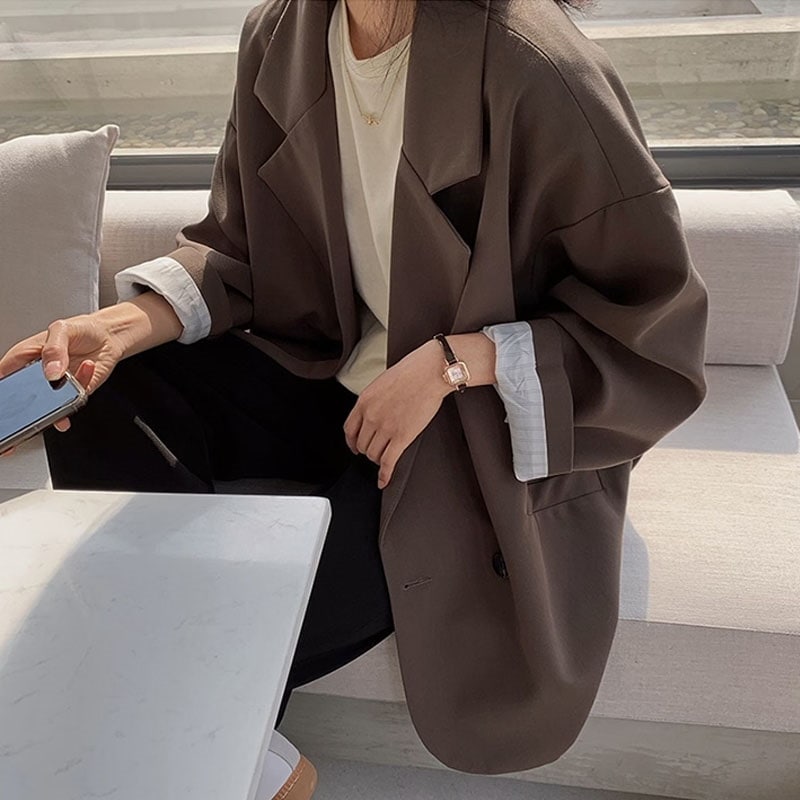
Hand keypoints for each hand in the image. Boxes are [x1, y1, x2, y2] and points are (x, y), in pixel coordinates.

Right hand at [0, 313, 123, 454]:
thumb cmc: (82, 329)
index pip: (5, 374)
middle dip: (27, 404)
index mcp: (25, 356)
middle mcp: (39, 374)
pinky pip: (73, 402)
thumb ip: (54, 349)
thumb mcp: (63, 330)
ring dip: (55, 406)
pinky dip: (79, 392)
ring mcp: (56, 386)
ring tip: (66, 389)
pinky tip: (87, 368)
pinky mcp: (75, 394)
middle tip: (37, 401)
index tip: (7, 395)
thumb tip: (51, 372)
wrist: (111, 336)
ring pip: (47, 407)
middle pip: (23, 396)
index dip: (4, 387)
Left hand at [343, 339, 452, 488]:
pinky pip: (388, 462)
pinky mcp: (402, 437)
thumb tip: (372, 412)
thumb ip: (374, 400)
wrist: (430, 372)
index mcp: (364, 401)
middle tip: (375, 450)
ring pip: (373, 454)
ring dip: (378, 459)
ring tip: (384, 458)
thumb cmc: (412, 372)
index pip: (349, 429)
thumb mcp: (382, 382)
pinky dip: (384, 474)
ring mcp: (386, 427)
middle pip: (362, 444)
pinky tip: (383, 480)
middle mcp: (371, 416)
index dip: (351, 442)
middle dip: (368, 450)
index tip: (354, 446)